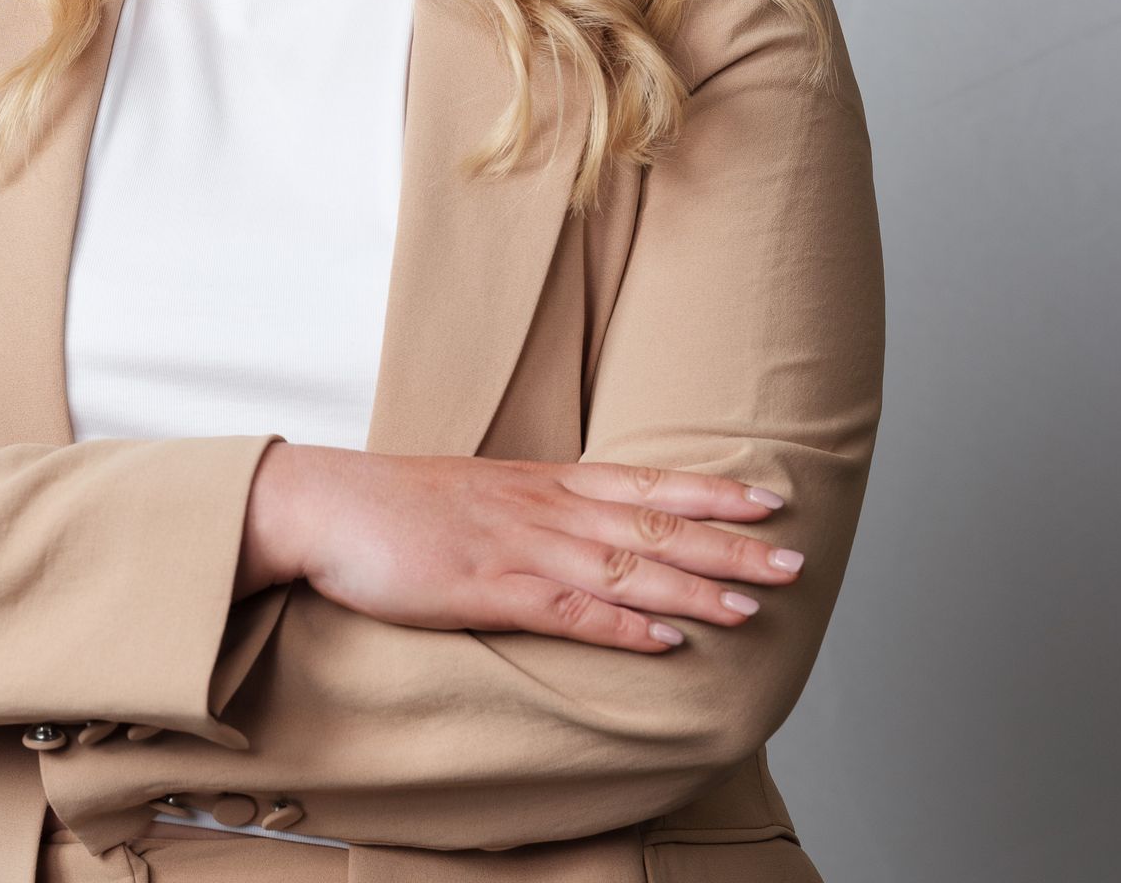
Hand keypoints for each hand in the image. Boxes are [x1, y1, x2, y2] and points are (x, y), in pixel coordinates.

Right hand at [240, 443, 803, 651]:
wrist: (325, 504)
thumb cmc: (397, 505)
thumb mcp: (480, 493)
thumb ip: (535, 507)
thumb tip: (583, 523)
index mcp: (541, 482)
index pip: (643, 482)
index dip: (708, 490)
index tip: (768, 495)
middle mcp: (542, 507)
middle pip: (651, 524)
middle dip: (727, 541)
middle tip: (795, 556)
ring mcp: (516, 547)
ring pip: (623, 567)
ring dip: (692, 587)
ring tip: (753, 604)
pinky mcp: (485, 589)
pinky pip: (565, 611)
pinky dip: (620, 625)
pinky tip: (664, 639)